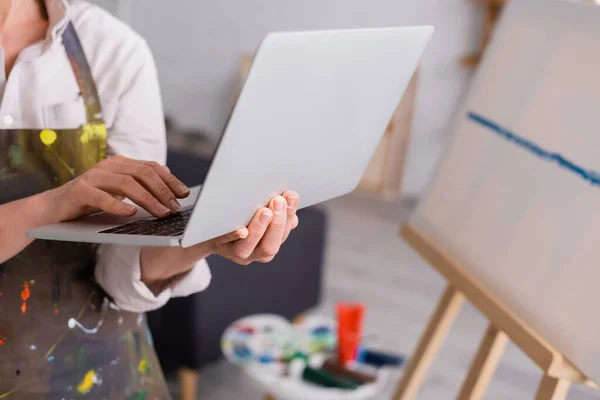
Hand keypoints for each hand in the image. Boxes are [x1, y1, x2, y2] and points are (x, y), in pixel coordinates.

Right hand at [46, 155, 189, 221]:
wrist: (54, 207)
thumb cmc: (91, 201)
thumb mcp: (119, 192)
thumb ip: (139, 186)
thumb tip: (169, 186)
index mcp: (120, 163)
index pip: (151, 167)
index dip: (170, 180)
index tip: (184, 193)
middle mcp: (108, 166)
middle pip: (142, 173)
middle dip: (163, 190)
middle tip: (175, 207)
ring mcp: (93, 176)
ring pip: (127, 184)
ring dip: (148, 199)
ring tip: (161, 213)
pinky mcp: (80, 191)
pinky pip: (102, 197)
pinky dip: (118, 205)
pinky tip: (131, 213)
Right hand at [139, 191, 299, 292]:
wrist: (214, 232)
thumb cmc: (210, 225)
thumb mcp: (208, 224)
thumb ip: (219, 222)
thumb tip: (237, 222)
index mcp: (231, 252)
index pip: (243, 247)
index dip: (251, 235)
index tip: (251, 223)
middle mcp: (250, 255)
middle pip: (267, 247)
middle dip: (273, 223)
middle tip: (275, 202)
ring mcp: (264, 248)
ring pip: (280, 238)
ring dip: (286, 216)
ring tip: (288, 197)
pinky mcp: (276, 238)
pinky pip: (287, 230)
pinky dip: (291, 215)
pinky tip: (292, 201)